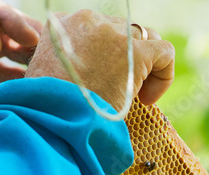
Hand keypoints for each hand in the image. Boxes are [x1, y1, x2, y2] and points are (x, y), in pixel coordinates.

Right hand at [26, 10, 174, 108]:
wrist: (54, 120)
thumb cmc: (48, 111)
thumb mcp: (44, 78)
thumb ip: (64, 65)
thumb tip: (86, 74)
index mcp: (61, 26)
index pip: (95, 31)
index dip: (104, 58)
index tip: (101, 83)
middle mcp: (86, 20)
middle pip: (120, 33)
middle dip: (125, 62)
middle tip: (119, 93)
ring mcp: (112, 34)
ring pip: (144, 39)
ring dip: (144, 68)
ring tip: (134, 97)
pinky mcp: (136, 52)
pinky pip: (164, 52)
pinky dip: (164, 75)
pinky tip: (148, 99)